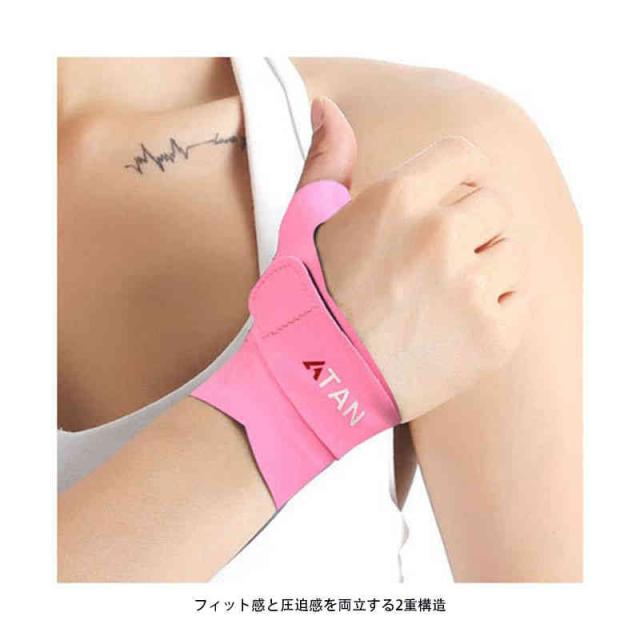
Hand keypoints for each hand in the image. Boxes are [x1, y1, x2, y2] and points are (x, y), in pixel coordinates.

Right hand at [299, 97, 529, 421]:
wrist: (318, 381)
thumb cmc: (311, 299)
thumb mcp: (306, 222)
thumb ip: (326, 159)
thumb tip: (328, 106)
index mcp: (398, 197)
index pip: (466, 157)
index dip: (459, 180)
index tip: (446, 204)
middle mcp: (438, 235)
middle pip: (495, 204)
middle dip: (471, 228)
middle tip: (435, 264)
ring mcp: (469, 288)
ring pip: (512, 252)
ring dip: (485, 269)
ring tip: (442, 298)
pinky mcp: (492, 336)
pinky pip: (518, 300)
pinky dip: (495, 312)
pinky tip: (453, 327)